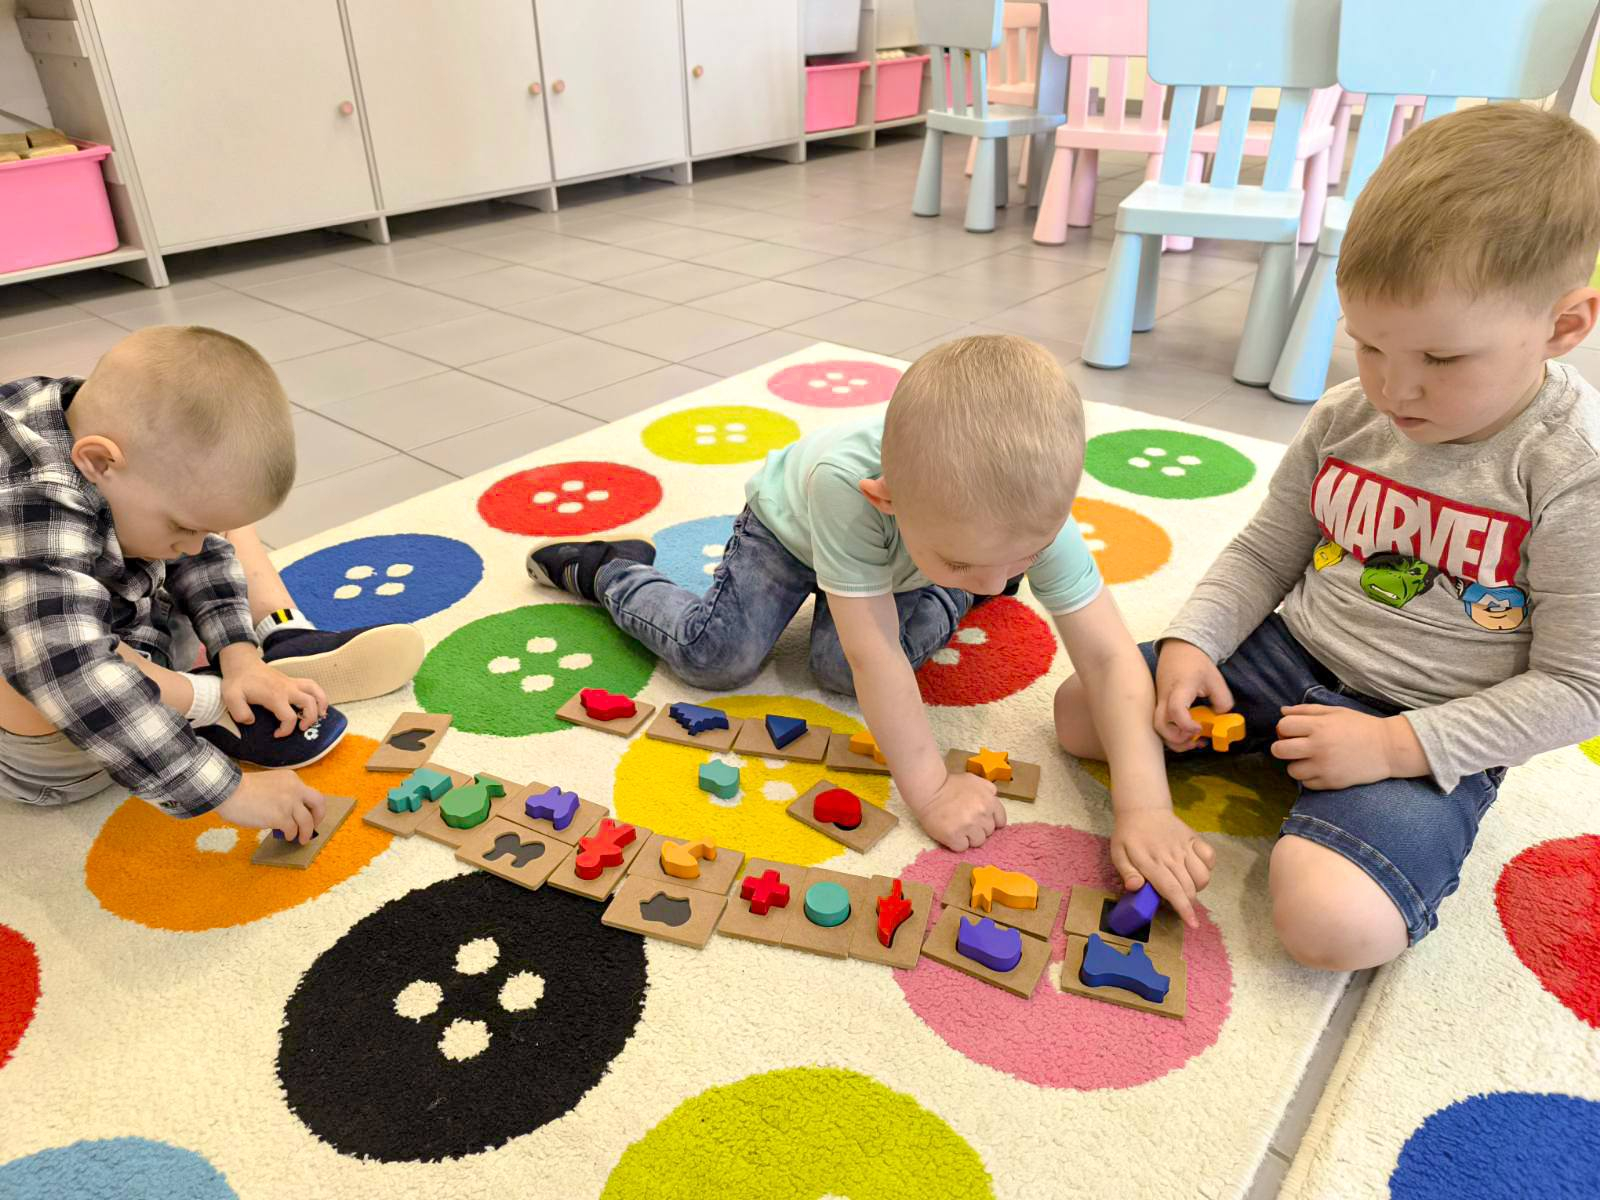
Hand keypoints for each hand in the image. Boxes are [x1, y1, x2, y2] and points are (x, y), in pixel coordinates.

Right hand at [215, 770, 325, 842]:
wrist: (227, 791)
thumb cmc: (241, 789)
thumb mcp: (270, 783)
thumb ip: (282, 793)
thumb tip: (288, 812)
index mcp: (291, 779)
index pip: (309, 793)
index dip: (311, 806)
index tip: (309, 814)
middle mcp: (294, 789)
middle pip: (319, 803)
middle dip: (319, 816)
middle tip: (314, 826)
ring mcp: (289, 803)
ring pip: (307, 821)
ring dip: (306, 832)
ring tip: (302, 839)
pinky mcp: (281, 817)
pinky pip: (292, 830)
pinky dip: (291, 835)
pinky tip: (286, 837)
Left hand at [218, 645, 327, 736]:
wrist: (242, 663)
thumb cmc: (237, 681)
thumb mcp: (231, 697)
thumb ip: (240, 712)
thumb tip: (251, 721)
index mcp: (274, 696)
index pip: (289, 717)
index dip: (286, 730)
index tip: (276, 735)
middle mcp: (287, 689)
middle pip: (309, 703)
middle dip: (310, 719)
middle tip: (302, 728)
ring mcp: (291, 683)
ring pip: (315, 691)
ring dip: (321, 704)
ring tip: (320, 715)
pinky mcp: (291, 680)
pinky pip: (312, 685)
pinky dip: (318, 694)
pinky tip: (317, 703)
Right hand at [911, 772, 1007, 851]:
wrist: (928, 789)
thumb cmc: (949, 784)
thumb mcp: (974, 780)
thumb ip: (988, 789)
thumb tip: (993, 798)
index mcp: (989, 801)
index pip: (1001, 821)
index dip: (990, 822)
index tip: (981, 821)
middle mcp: (981, 814)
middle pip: (989, 832)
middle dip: (979, 828)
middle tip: (965, 821)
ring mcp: (968, 826)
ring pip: (977, 842)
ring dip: (969, 837)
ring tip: (958, 827)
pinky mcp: (954, 836)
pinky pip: (962, 847)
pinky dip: (956, 843)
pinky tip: (950, 832)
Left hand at [1110, 807, 1213, 926]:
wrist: (1143, 809)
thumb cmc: (1129, 836)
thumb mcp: (1119, 854)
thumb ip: (1127, 872)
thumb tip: (1135, 888)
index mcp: (1151, 861)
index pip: (1172, 889)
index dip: (1183, 908)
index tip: (1192, 923)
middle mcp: (1171, 855)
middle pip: (1189, 888)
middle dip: (1187, 902)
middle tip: (1177, 901)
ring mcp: (1185, 846)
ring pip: (1203, 876)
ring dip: (1197, 888)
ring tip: (1185, 886)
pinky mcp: (1195, 838)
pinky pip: (1210, 857)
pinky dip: (1207, 868)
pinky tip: (1195, 869)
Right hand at [1154, 639, 1233, 751]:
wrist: (1178, 649)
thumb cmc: (1196, 663)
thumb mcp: (1216, 679)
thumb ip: (1222, 701)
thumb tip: (1220, 718)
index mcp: (1180, 688)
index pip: (1175, 710)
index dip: (1187, 725)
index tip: (1200, 728)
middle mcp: (1164, 697)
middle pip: (1159, 725)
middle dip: (1177, 739)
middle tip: (1195, 737)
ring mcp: (1159, 701)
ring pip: (1157, 728)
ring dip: (1174, 740)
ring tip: (1193, 740)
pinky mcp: (1159, 704)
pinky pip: (1162, 723)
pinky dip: (1173, 733)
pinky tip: (1188, 733)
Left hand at [1271, 705, 1421, 789]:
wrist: (1389, 748)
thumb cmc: (1360, 726)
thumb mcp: (1335, 711)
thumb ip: (1307, 710)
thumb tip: (1282, 712)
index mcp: (1318, 726)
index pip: (1283, 727)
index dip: (1284, 729)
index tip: (1293, 731)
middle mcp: (1318, 746)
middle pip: (1279, 750)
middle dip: (1283, 748)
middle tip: (1296, 747)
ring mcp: (1324, 767)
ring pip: (1291, 770)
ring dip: (1297, 765)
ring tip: (1310, 760)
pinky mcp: (1332, 782)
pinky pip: (1307, 784)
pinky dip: (1310, 778)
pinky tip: (1321, 769)